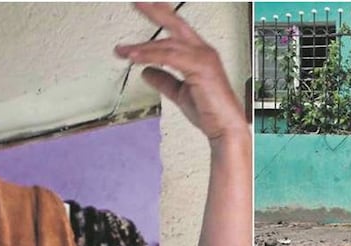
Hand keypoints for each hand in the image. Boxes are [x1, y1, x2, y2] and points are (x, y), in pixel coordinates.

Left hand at [115, 3, 246, 142]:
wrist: (225, 129)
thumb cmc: (211, 113)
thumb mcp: (180, 93)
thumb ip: (164, 80)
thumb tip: (147, 72)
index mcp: (201, 55)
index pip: (179, 30)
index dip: (162, 17)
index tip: (147, 7)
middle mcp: (204, 52)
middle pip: (176, 25)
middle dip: (155, 12)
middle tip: (137, 3)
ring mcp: (204, 58)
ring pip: (168, 44)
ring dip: (143, 47)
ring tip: (124, 50)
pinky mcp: (200, 68)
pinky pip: (170, 57)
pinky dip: (151, 56)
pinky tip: (136, 58)